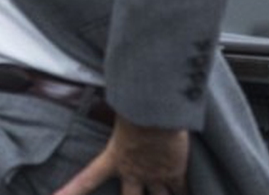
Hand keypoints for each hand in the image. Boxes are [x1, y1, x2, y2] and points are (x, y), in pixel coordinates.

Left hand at [52, 115, 188, 194]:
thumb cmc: (135, 105)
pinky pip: (183, 191)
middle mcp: (133, 172)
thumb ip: (113, 109)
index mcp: (114, 158)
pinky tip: (195, 193)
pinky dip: (187, 193)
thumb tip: (103, 84)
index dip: (73, 190)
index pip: (87, 179)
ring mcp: (155, 175)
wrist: (158, 112)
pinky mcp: (175, 173)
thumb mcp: (117, 110)